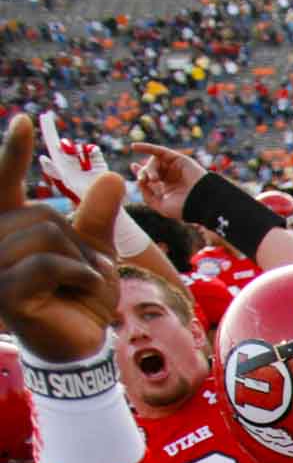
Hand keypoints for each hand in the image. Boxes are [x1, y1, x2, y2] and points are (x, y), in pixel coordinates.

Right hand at [0, 116, 120, 362]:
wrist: (83, 342)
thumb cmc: (82, 295)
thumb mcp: (97, 249)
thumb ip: (100, 213)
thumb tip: (112, 175)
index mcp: (10, 227)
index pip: (5, 182)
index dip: (14, 153)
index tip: (26, 121)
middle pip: (45, 215)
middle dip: (80, 242)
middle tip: (85, 271)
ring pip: (49, 236)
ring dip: (82, 261)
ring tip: (81, 283)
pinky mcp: (5, 293)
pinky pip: (49, 264)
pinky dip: (78, 275)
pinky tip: (82, 289)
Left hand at [130, 140, 206, 220]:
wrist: (201, 201)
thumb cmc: (183, 207)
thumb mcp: (160, 205)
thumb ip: (147, 194)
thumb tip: (140, 180)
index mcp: (167, 187)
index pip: (150, 177)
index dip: (140, 172)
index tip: (133, 167)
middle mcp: (171, 176)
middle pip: (150, 169)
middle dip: (144, 173)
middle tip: (145, 180)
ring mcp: (175, 167)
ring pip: (154, 162)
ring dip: (150, 168)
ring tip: (153, 178)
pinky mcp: (178, 159)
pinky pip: (159, 150)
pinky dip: (146, 147)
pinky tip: (134, 147)